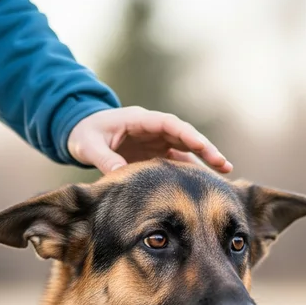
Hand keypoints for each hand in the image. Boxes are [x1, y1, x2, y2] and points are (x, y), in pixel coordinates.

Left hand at [67, 107, 231, 173]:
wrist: (81, 133)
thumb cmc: (84, 134)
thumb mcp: (89, 145)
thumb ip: (104, 158)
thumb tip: (119, 175)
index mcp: (140, 120)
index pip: (170, 124)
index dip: (188, 135)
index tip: (203, 146)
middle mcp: (153, 129)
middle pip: (185, 136)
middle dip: (206, 149)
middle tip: (224, 165)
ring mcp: (156, 141)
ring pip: (185, 150)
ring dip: (203, 161)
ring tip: (224, 176)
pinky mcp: (155, 154)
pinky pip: (177, 161)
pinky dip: (190, 171)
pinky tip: (204, 184)